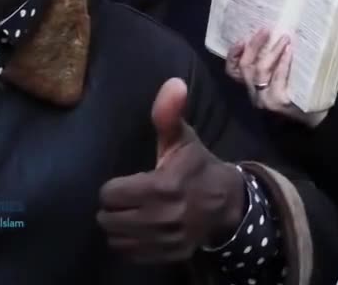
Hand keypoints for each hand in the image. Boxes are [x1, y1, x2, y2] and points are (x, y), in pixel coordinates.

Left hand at [98, 78, 246, 261]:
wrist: (228, 203)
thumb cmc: (197, 167)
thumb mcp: (183, 139)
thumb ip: (169, 114)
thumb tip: (173, 82)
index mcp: (163, 186)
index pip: (110, 194)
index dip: (114, 187)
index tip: (127, 182)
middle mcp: (162, 217)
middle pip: (109, 219)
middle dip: (114, 207)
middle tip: (127, 198)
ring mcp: (165, 240)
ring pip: (116, 238)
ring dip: (119, 227)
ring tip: (132, 214)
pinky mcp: (168, 255)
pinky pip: (130, 254)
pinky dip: (131, 243)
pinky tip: (141, 229)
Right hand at [227, 29, 326, 128]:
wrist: (315, 118)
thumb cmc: (299, 95)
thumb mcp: (281, 79)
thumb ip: (274, 64)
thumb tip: (277, 34)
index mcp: (252, 87)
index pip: (233, 71)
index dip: (233, 55)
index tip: (241, 38)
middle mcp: (254, 94)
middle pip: (245, 67)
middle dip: (253, 46)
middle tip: (265, 30)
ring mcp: (265, 98)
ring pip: (260, 70)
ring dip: (272, 51)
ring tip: (284, 38)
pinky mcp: (278, 101)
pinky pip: (277, 77)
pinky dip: (283, 61)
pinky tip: (289, 51)